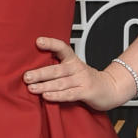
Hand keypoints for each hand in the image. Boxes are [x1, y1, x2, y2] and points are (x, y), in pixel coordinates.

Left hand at [22, 36, 136, 111]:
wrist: (111, 88)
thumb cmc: (87, 80)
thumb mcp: (74, 69)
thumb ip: (58, 68)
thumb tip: (33, 70)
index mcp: (73, 60)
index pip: (62, 48)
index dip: (50, 44)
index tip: (38, 41)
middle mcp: (77, 68)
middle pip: (57, 69)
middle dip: (40, 73)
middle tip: (26, 76)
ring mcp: (82, 80)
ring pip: (61, 83)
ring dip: (45, 86)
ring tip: (32, 88)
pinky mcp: (86, 92)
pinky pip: (69, 94)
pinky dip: (57, 96)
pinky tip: (46, 96)